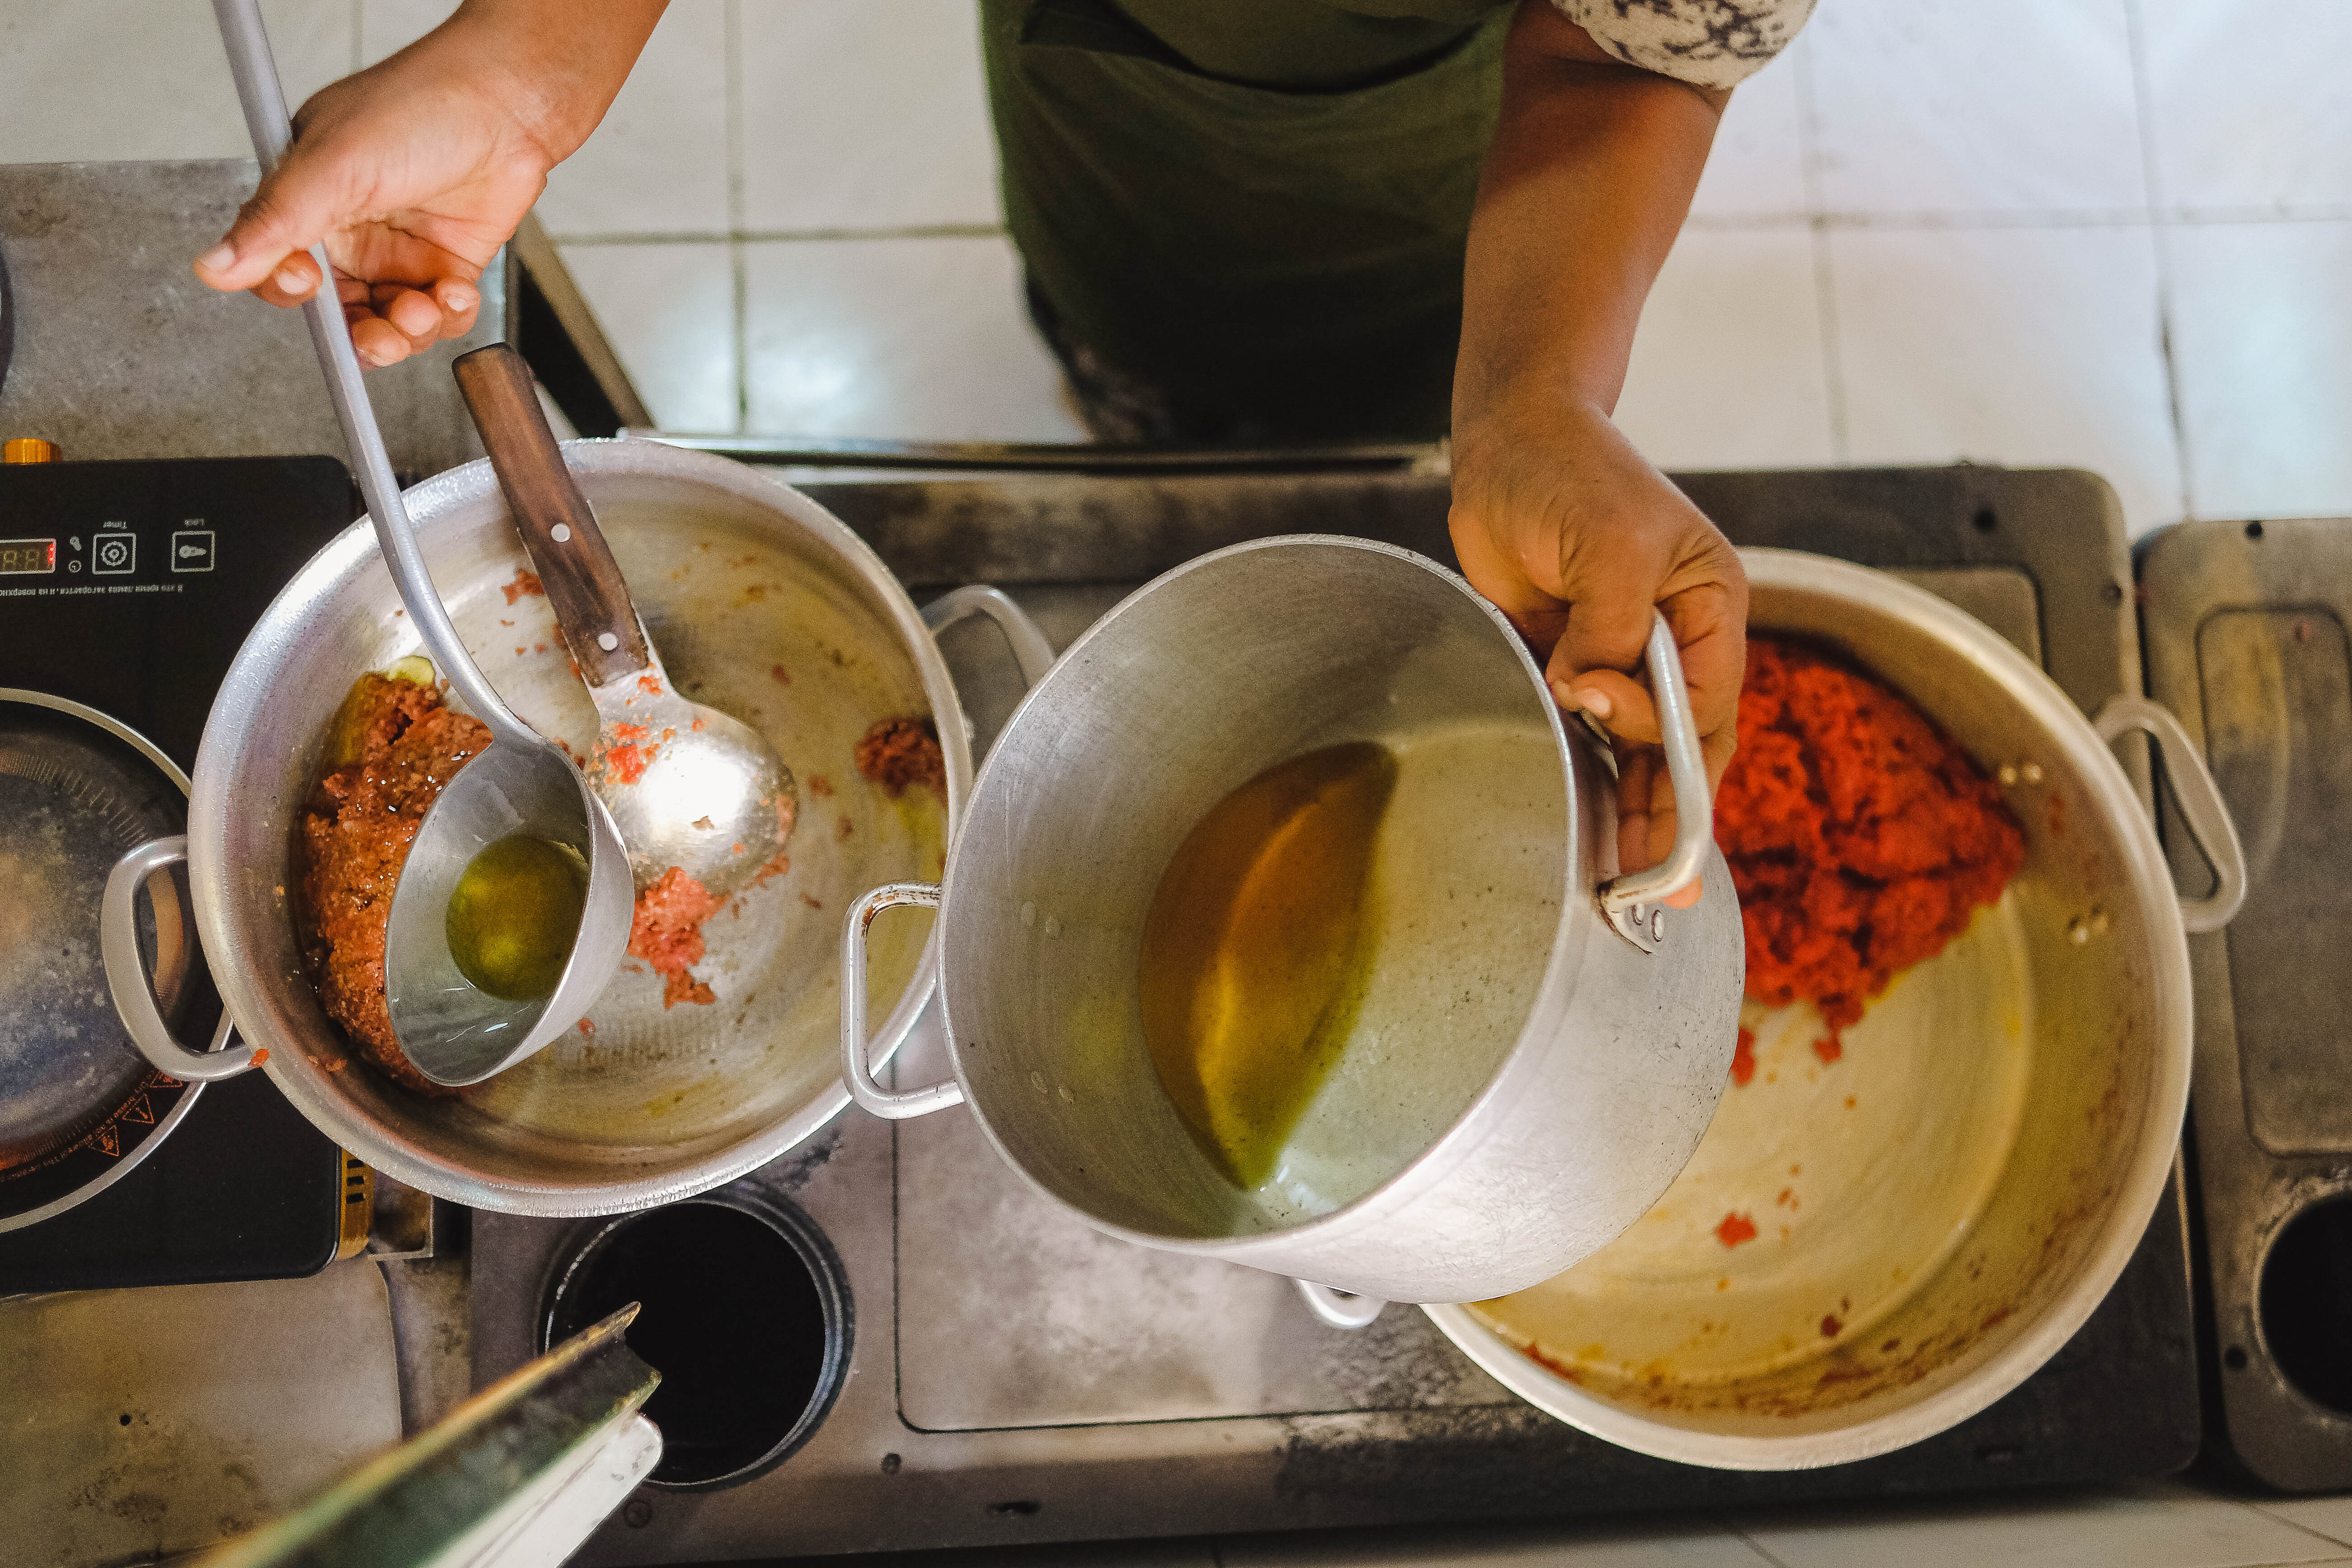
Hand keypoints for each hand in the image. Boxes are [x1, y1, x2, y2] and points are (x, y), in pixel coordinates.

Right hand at [189, 5, 634, 365]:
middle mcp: (352, 231)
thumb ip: (274, 223)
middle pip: (339, 312)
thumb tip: (214, 267)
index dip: (289, 289)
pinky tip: (456, 290)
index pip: (278, 267)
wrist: (506, 103)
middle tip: (380, 334)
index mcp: (308, 200)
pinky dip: (449, 315)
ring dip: (407, 331)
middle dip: (359, 335)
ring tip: (423, 307)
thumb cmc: (419, 108)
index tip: (307, 283)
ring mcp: (401, 251)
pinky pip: (440, 316)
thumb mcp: (332, 165)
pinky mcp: (448, 266)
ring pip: (390, 323)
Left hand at [1449, 396, 1745, 902]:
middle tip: (1650, 888)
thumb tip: (1588, 694)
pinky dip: (1589, 782)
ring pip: (1639, 753)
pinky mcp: (1572, 664)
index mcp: (1709, 607)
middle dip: (1669, 814)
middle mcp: (1675, 640)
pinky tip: (1584, 830)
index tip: (1625, 753)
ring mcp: (1623, 656)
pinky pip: (1589, 738)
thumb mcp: (1609, 542)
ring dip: (1631, 813)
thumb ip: (1608, 627)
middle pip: (1683, 745)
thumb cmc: (1569, 473)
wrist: (1509, 442)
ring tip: (1619, 882)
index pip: (1707, 700)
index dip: (1675, 747)